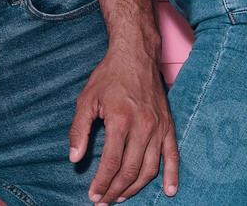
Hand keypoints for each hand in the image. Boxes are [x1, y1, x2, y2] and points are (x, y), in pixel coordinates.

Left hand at [72, 47, 179, 201]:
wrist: (136, 55)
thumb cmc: (109, 76)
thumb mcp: (86, 99)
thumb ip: (79, 130)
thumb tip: (74, 158)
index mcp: (121, 120)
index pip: (112, 162)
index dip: (102, 182)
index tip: (93, 195)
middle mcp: (143, 126)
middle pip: (130, 170)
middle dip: (115, 190)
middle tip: (104, 201)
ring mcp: (158, 127)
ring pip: (150, 168)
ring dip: (136, 187)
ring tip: (122, 197)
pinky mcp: (168, 125)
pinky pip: (173, 155)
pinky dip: (172, 175)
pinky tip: (170, 191)